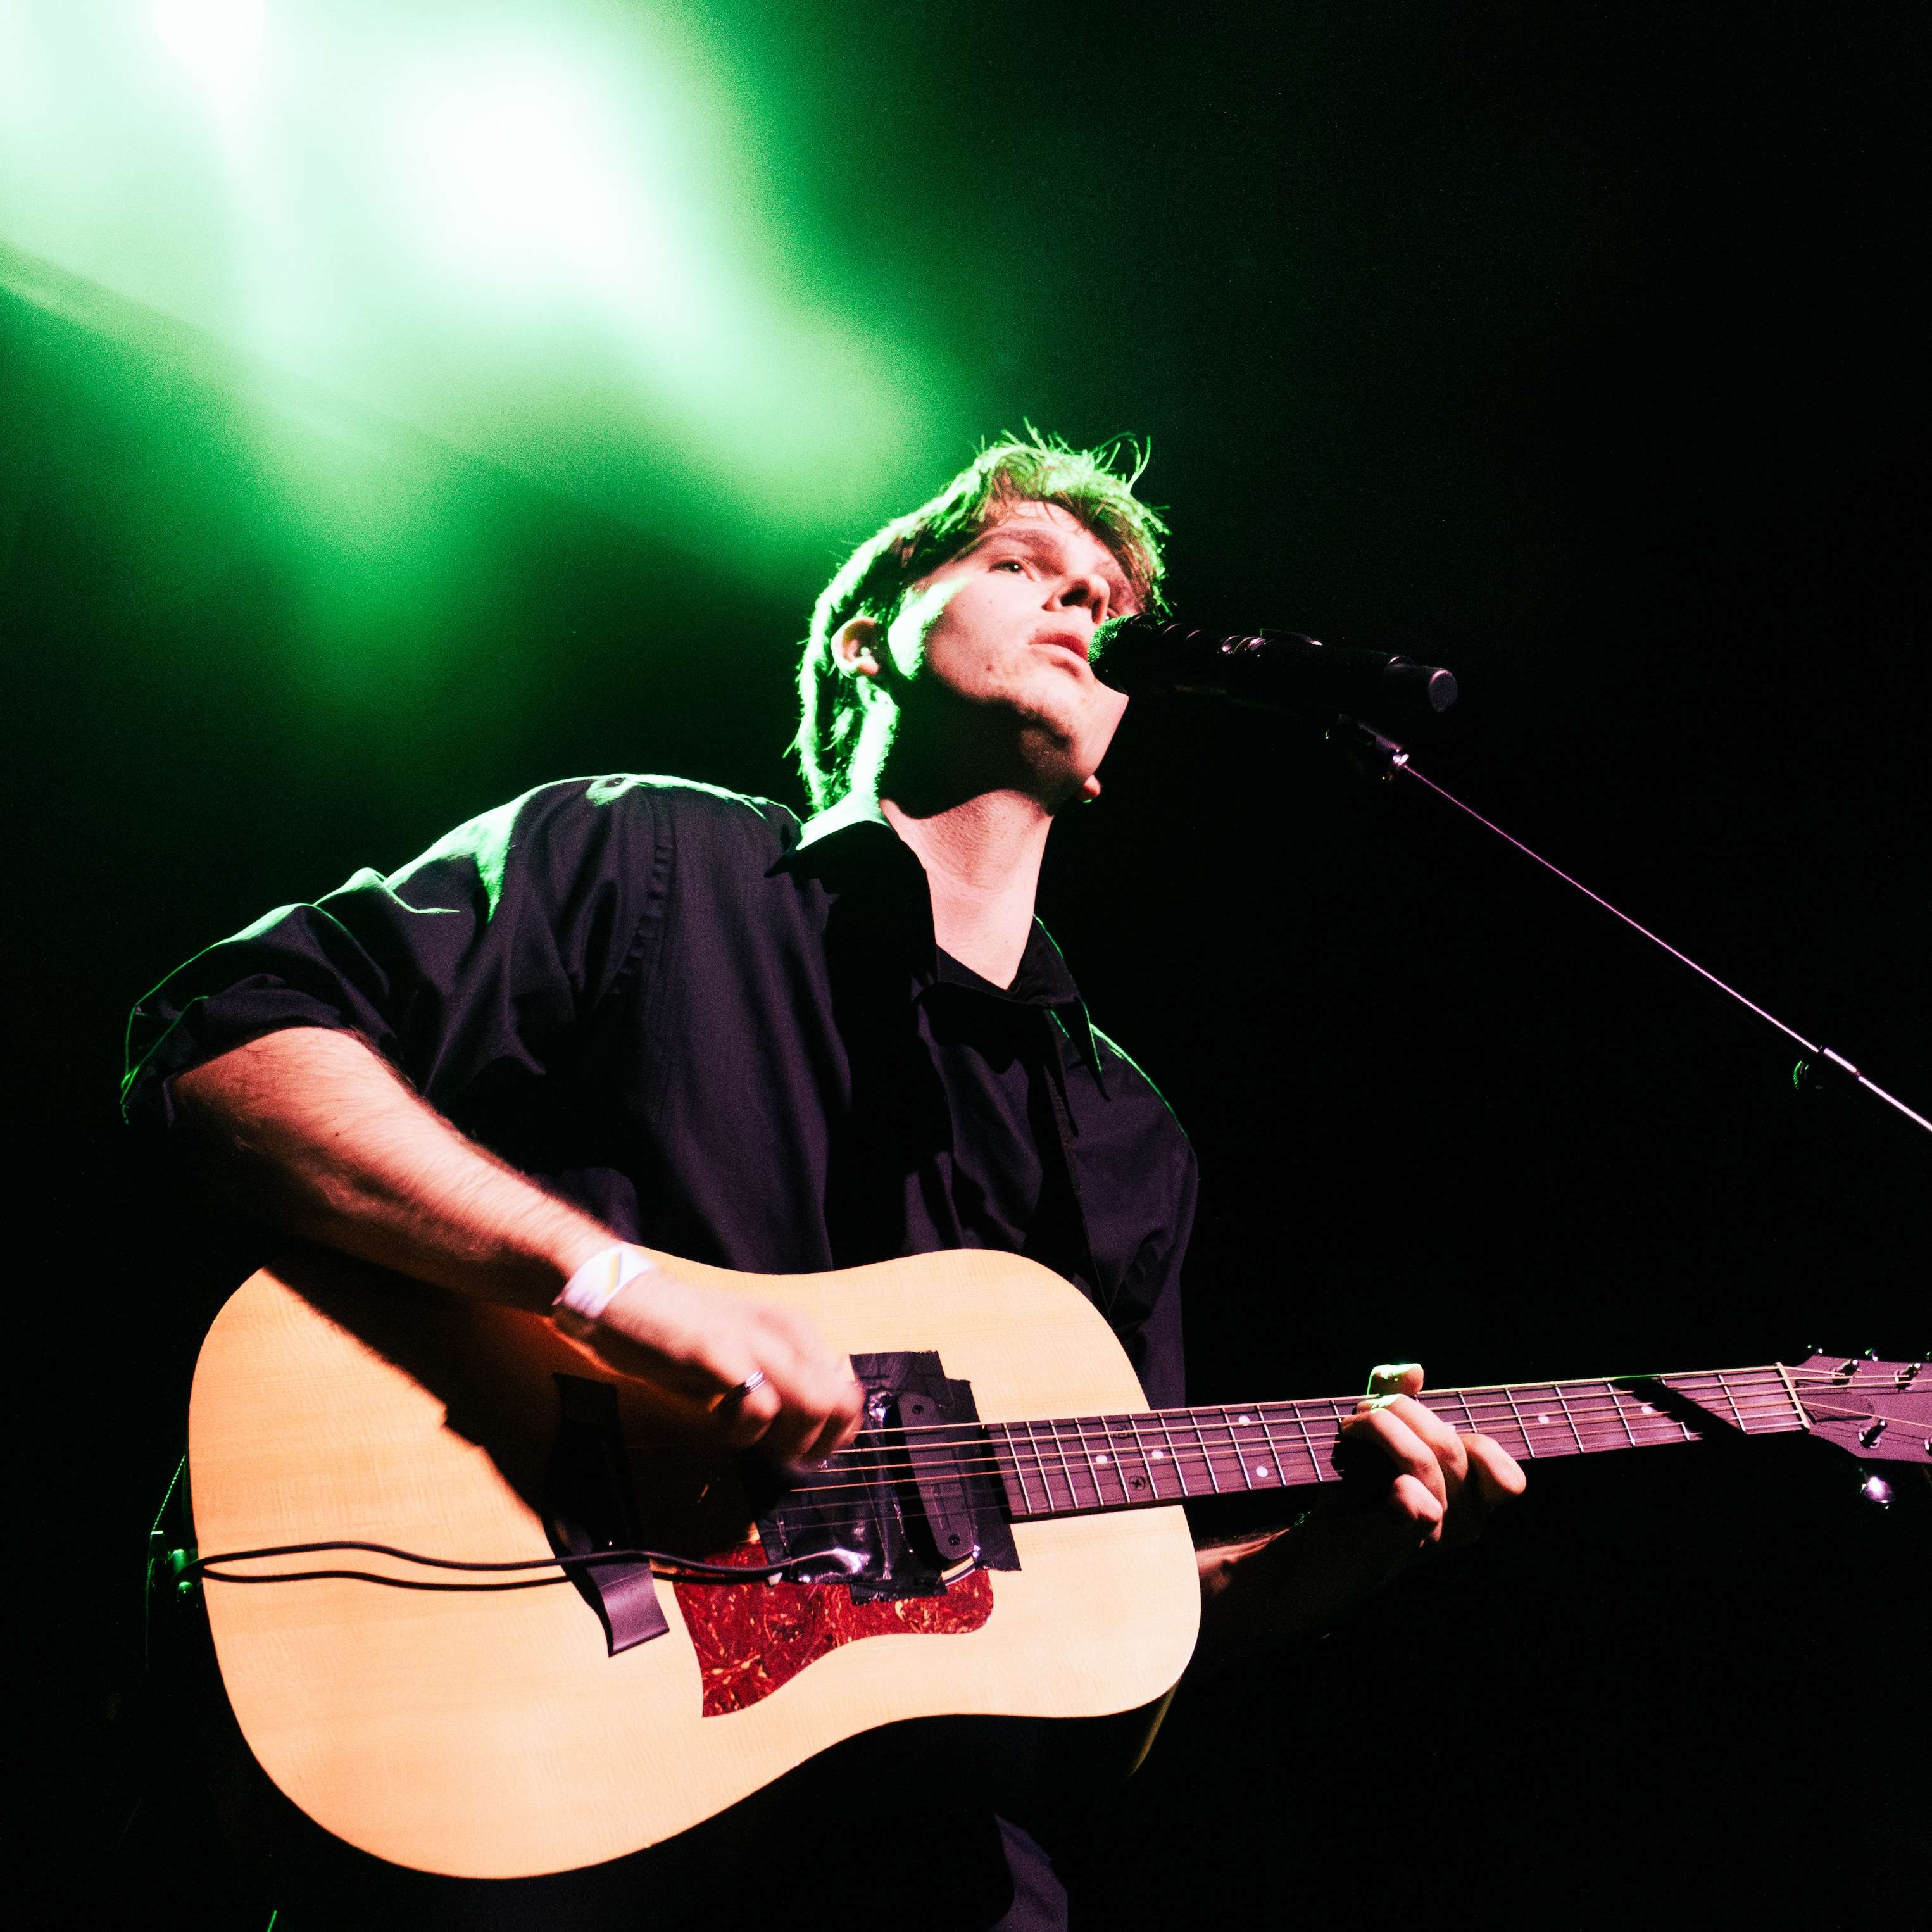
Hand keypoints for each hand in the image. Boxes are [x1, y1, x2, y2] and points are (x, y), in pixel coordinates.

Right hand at [581, 1266, 865, 1465]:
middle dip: (815, 1444)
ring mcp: (754, 1339)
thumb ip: (784, 1385)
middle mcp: (786, 1332)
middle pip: (839, 1404)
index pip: (849, 1394)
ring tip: (750, 1438)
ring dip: (786, 1441)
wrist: (627, 1300)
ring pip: (813, 1404)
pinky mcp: (719, 1352)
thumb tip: (817, 1433)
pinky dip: (747, 1432)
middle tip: (776, 1453)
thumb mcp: (747, 1356)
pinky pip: (760, 1406)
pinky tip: (722, 1424)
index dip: (835, 1434)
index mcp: (798, 1332)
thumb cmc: (686, 1337)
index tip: (804, 1450)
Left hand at [1339, 1361, 1525, 1555]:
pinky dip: (1393, 1481)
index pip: (1508, 1479)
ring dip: (1380, 1428)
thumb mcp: (1383, 1441)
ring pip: (1424, 1462)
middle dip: (1401, 1410)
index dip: (1478, 1445)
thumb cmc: (1355, 1492)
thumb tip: (1416, 1370)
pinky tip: (1358, 1476)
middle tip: (1362, 1410)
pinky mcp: (1398, 1545)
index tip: (1424, 1422)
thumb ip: (1400, 1400)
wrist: (1316, 1549)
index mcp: (1471, 1501)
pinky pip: (1416, 1504)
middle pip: (1450, 1447)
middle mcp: (1463, 1524)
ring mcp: (1434, 1538)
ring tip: (1350, 1427)